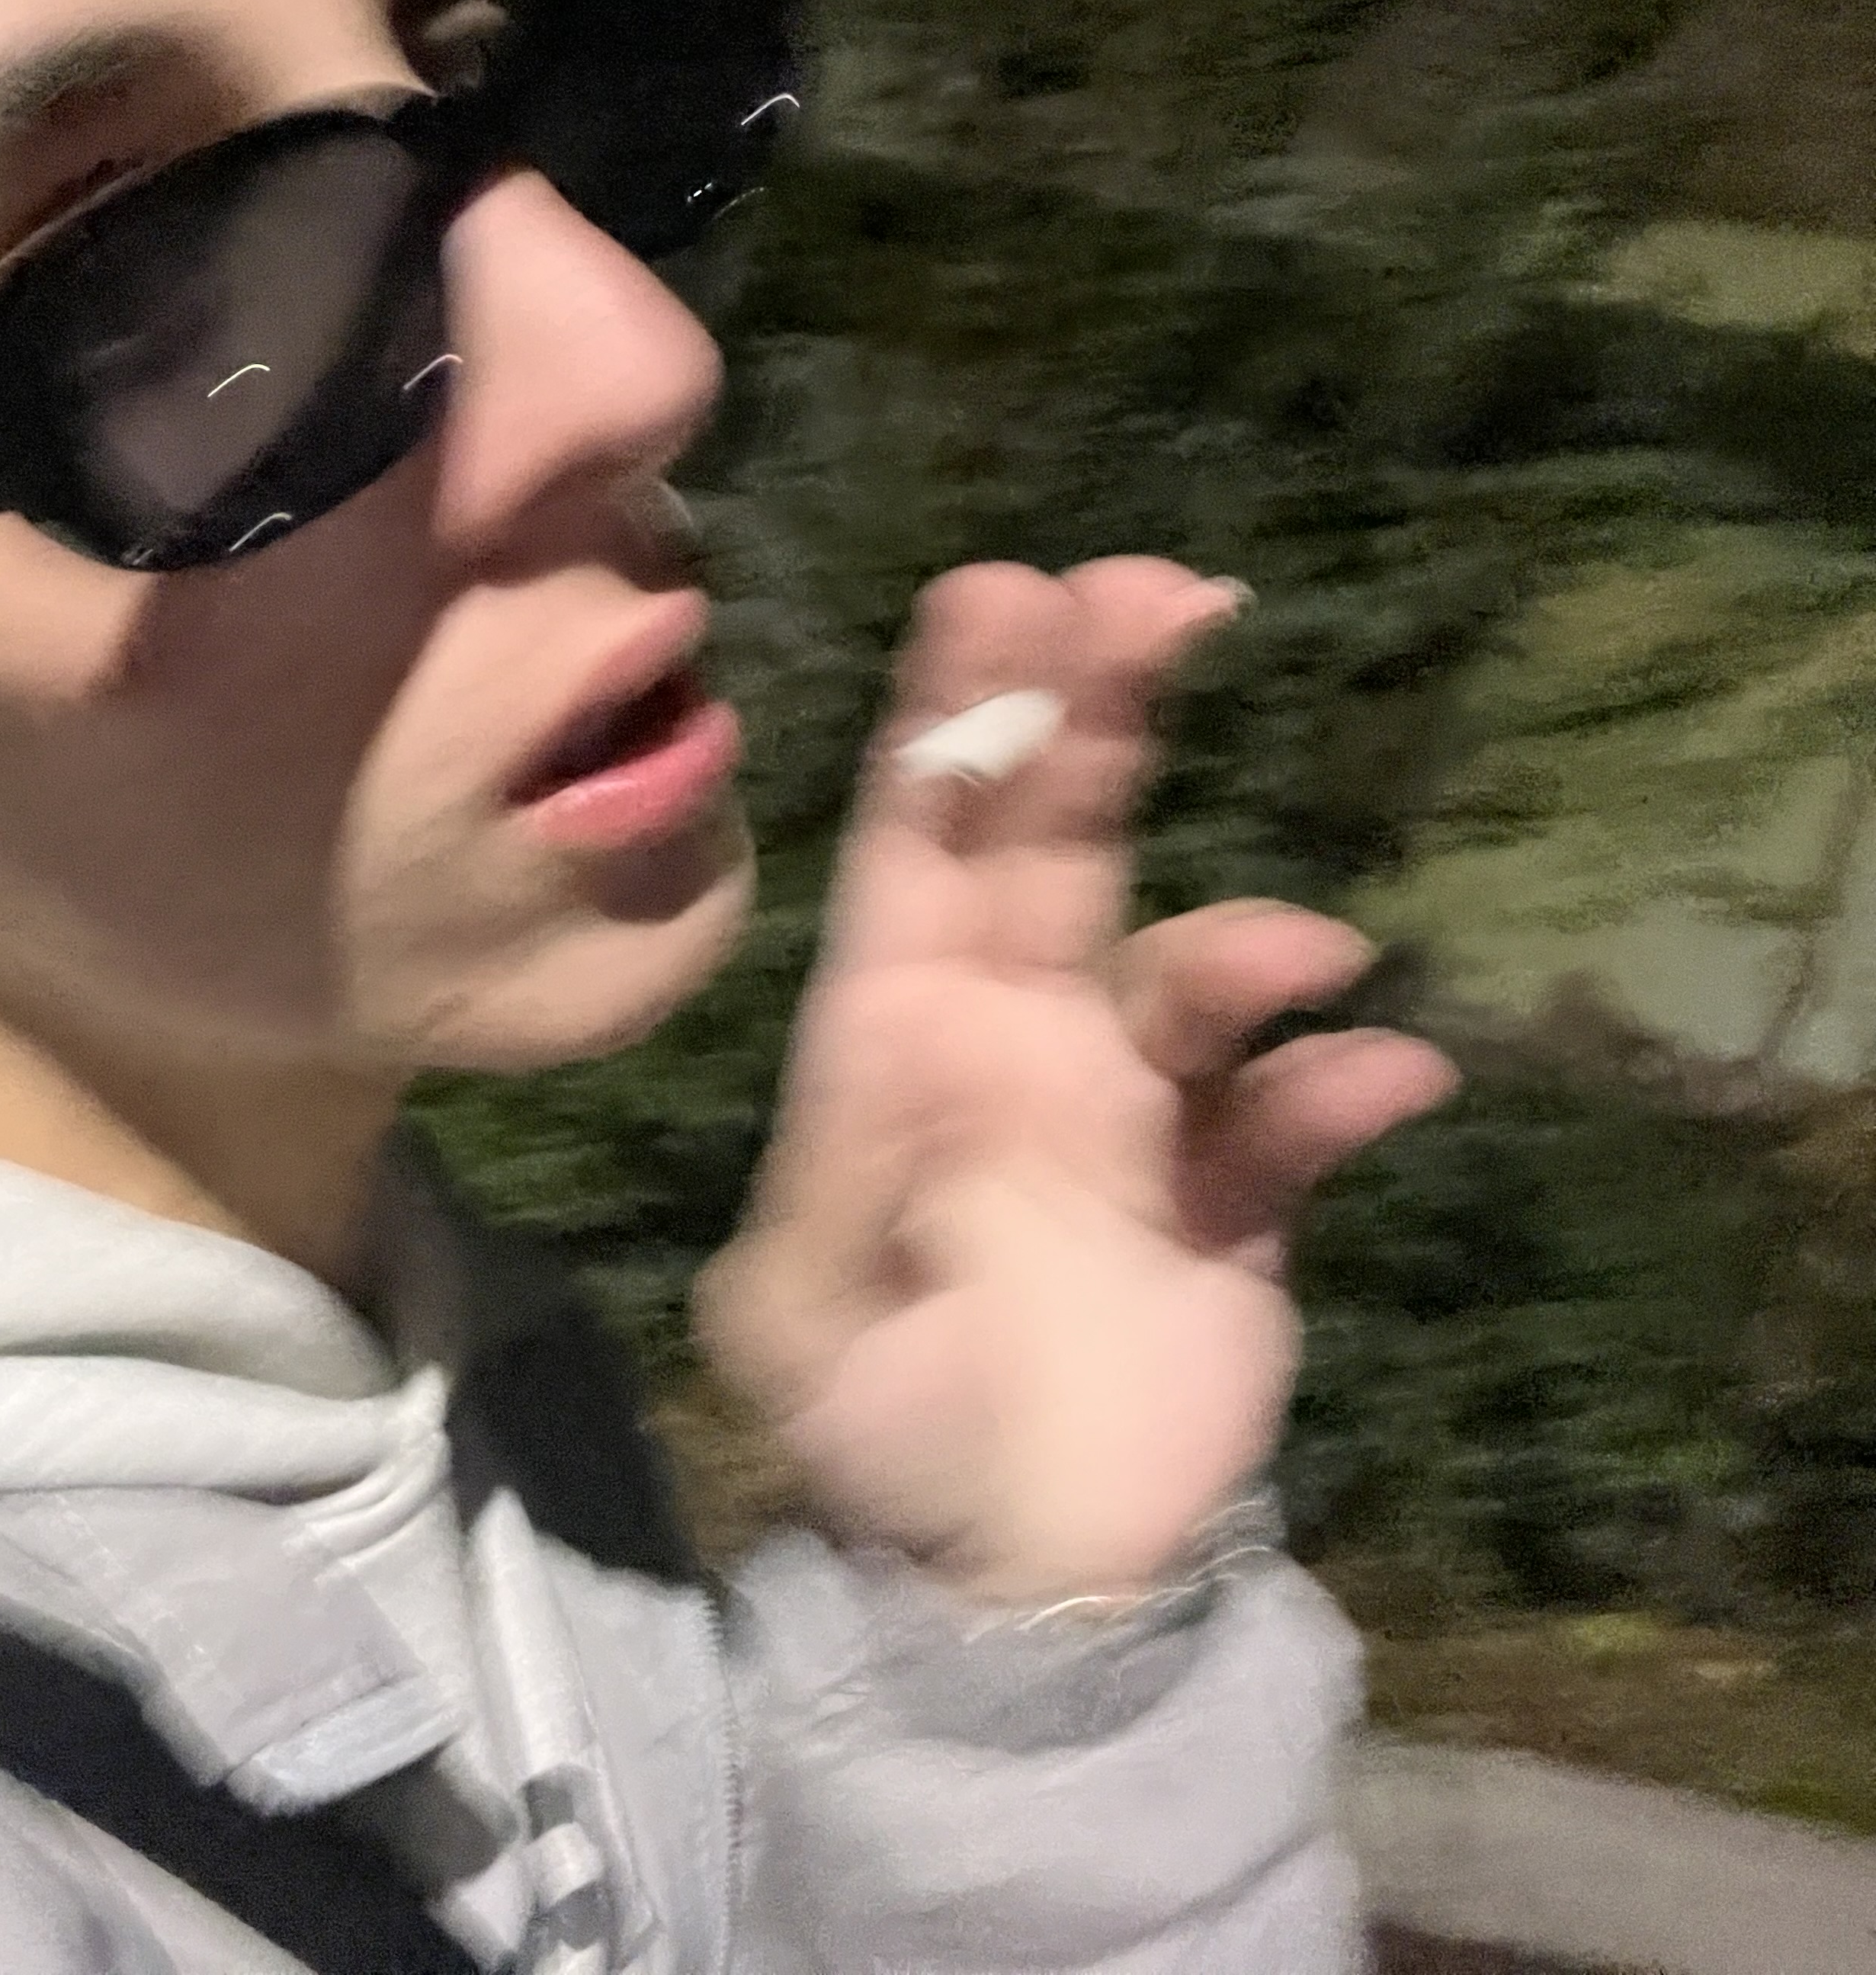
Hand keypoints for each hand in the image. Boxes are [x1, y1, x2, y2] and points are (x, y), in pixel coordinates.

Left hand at [696, 559, 1456, 1603]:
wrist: (1011, 1580)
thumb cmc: (881, 1430)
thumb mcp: (797, 1310)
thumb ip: (837, 1165)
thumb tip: (899, 1027)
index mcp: (894, 1041)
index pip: (917, 847)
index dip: (953, 718)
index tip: (1001, 595)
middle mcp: (1015, 1042)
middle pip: (1056, 846)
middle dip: (1093, 716)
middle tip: (1148, 593)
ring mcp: (1133, 1111)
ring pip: (1191, 964)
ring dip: (1241, 941)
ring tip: (1295, 953)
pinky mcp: (1237, 1196)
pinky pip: (1295, 1116)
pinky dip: (1337, 1090)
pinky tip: (1377, 1082)